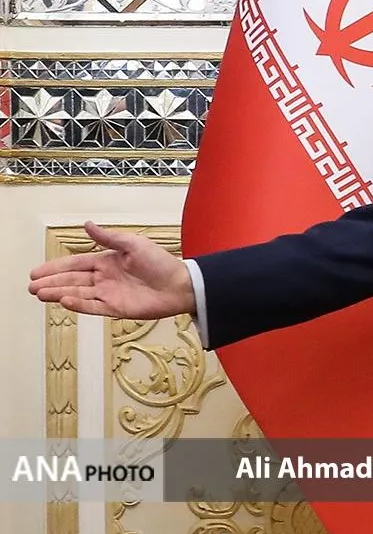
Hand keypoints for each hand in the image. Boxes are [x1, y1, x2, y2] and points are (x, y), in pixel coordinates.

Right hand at [27, 221, 195, 318]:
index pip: (76, 264)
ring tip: (40, 293)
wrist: (181, 284)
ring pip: (78, 294)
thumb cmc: (161, 262)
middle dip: (51, 282)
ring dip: (59, 293)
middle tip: (31, 285)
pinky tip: (64, 301)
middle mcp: (105, 279)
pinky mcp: (116, 308)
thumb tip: (87, 224)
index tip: (37, 271)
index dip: (56, 267)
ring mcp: (109, 294)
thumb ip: (109, 237)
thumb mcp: (134, 244)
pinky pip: (93, 307)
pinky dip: (78, 305)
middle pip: (72, 280)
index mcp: (108, 262)